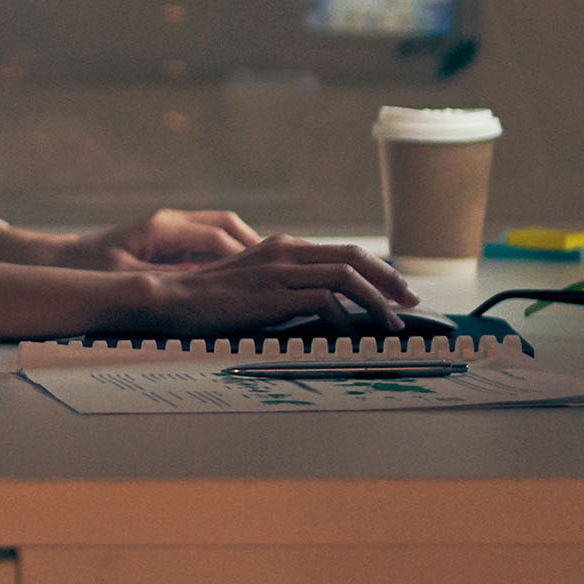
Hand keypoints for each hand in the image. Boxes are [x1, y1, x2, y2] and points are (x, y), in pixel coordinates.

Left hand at [74, 207, 267, 270]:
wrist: (62, 260)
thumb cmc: (87, 270)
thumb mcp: (122, 281)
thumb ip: (157, 285)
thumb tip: (195, 292)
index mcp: (161, 228)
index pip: (216, 238)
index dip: (243, 258)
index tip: (265, 277)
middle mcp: (170, 222)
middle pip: (226, 225)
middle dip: (254, 246)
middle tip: (280, 270)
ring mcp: (170, 228)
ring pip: (221, 230)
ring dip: (245, 249)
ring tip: (268, 274)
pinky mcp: (168, 240)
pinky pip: (208, 243)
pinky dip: (228, 256)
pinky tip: (240, 278)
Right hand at [131, 232, 418, 332]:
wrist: (172, 299)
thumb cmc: (208, 300)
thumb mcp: (252, 284)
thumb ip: (283, 285)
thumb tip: (318, 305)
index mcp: (282, 246)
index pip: (343, 252)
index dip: (377, 270)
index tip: (396, 290)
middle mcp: (286, 251)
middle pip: (355, 257)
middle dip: (390, 280)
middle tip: (411, 302)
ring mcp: (280, 270)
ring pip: (347, 277)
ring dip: (377, 302)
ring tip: (392, 325)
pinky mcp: (273, 293)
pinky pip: (325, 302)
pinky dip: (345, 319)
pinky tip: (350, 337)